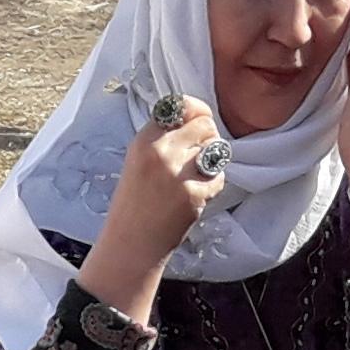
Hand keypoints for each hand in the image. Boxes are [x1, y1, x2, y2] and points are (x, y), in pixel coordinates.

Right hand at [102, 93, 227, 270]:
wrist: (131, 243)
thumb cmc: (134, 205)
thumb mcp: (138, 160)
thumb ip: (163, 138)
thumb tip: (194, 119)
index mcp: (144, 140)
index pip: (180, 106)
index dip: (196, 111)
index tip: (201, 119)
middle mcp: (161, 152)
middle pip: (204, 124)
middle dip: (209, 136)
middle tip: (202, 153)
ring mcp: (178, 174)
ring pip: (216, 148)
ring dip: (213, 160)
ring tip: (196, 176)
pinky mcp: (193, 194)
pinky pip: (218, 177)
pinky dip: (213, 185)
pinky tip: (197, 194)